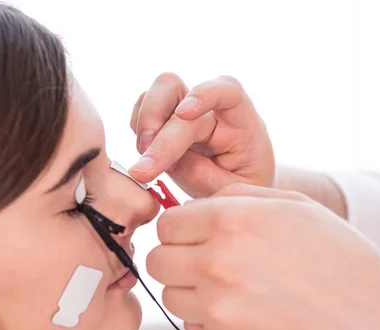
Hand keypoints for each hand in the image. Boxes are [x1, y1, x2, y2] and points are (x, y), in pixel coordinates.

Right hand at [129, 73, 274, 197]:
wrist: (234, 192)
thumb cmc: (241, 186)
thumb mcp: (230, 189)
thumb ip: (201, 175)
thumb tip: (167, 161)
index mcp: (241, 121)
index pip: (227, 90)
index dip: (204, 94)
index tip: (184, 113)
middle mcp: (210, 109)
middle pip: (174, 87)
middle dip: (153, 118)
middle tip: (144, 153)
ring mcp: (185, 112)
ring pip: (156, 93)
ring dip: (143, 122)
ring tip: (143, 156)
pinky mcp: (167, 123)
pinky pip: (143, 112)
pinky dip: (138, 129)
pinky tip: (144, 154)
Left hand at [146, 184, 379, 329]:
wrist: (369, 327)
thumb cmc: (340, 264)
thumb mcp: (296, 207)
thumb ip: (238, 196)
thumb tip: (198, 202)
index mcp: (234, 220)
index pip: (167, 222)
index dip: (179, 229)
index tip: (191, 237)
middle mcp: (217, 260)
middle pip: (158, 259)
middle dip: (176, 259)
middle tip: (203, 262)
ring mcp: (217, 303)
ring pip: (169, 294)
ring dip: (189, 291)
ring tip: (227, 289)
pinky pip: (190, 325)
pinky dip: (206, 320)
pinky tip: (239, 312)